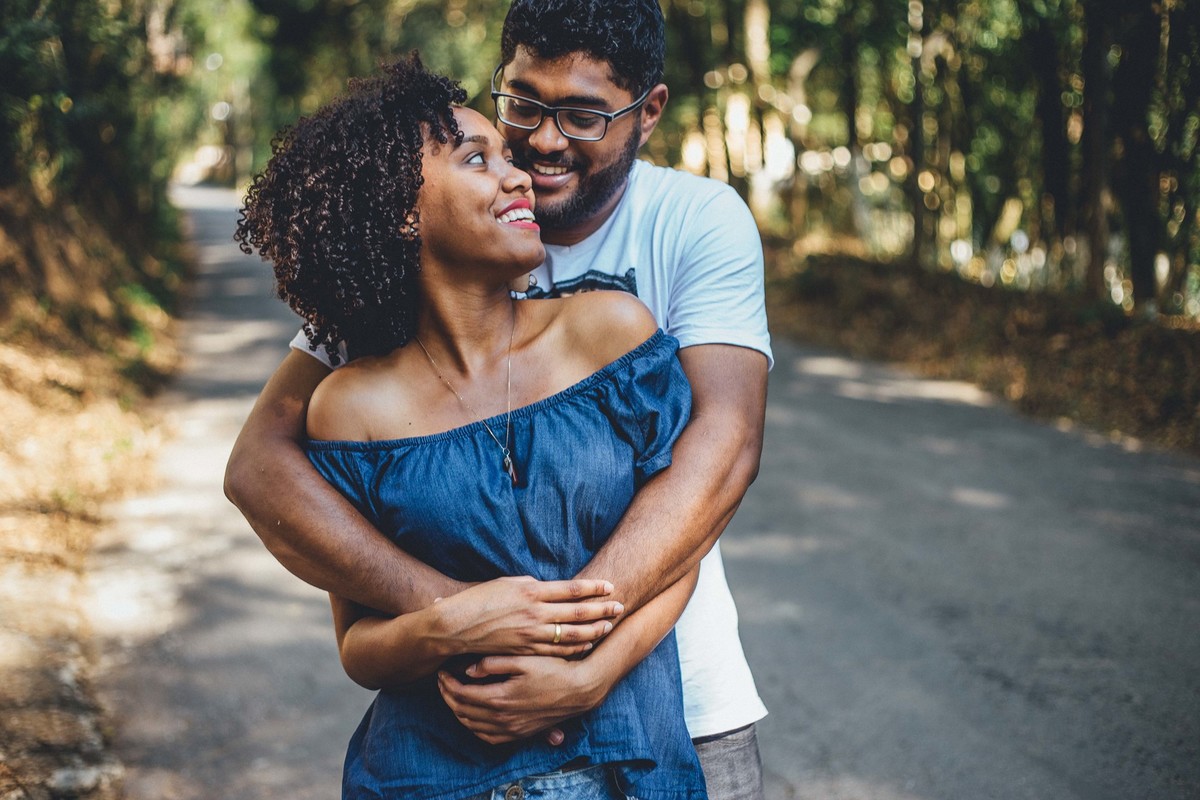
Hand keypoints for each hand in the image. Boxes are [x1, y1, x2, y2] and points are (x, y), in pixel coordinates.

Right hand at [431, 576, 621, 657]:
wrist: (455, 626)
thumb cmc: (479, 600)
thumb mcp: (508, 584)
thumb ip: (533, 587)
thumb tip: (554, 589)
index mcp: (531, 591)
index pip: (572, 589)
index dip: (594, 588)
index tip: (610, 585)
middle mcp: (535, 612)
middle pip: (578, 611)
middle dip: (602, 609)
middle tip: (620, 606)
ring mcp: (531, 634)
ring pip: (571, 633)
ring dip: (593, 629)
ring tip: (609, 626)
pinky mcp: (526, 651)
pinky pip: (557, 651)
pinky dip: (575, 648)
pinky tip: (586, 645)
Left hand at [437, 654, 608, 744]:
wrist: (579, 690)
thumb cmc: (553, 669)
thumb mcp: (522, 659)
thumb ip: (492, 663)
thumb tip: (468, 670)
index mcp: (500, 698)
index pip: (461, 694)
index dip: (447, 683)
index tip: (442, 671)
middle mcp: (502, 718)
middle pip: (462, 712)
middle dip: (447, 696)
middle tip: (442, 681)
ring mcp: (511, 729)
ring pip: (472, 726)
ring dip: (458, 711)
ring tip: (453, 695)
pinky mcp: (519, 734)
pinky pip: (487, 737)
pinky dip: (473, 727)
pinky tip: (473, 716)